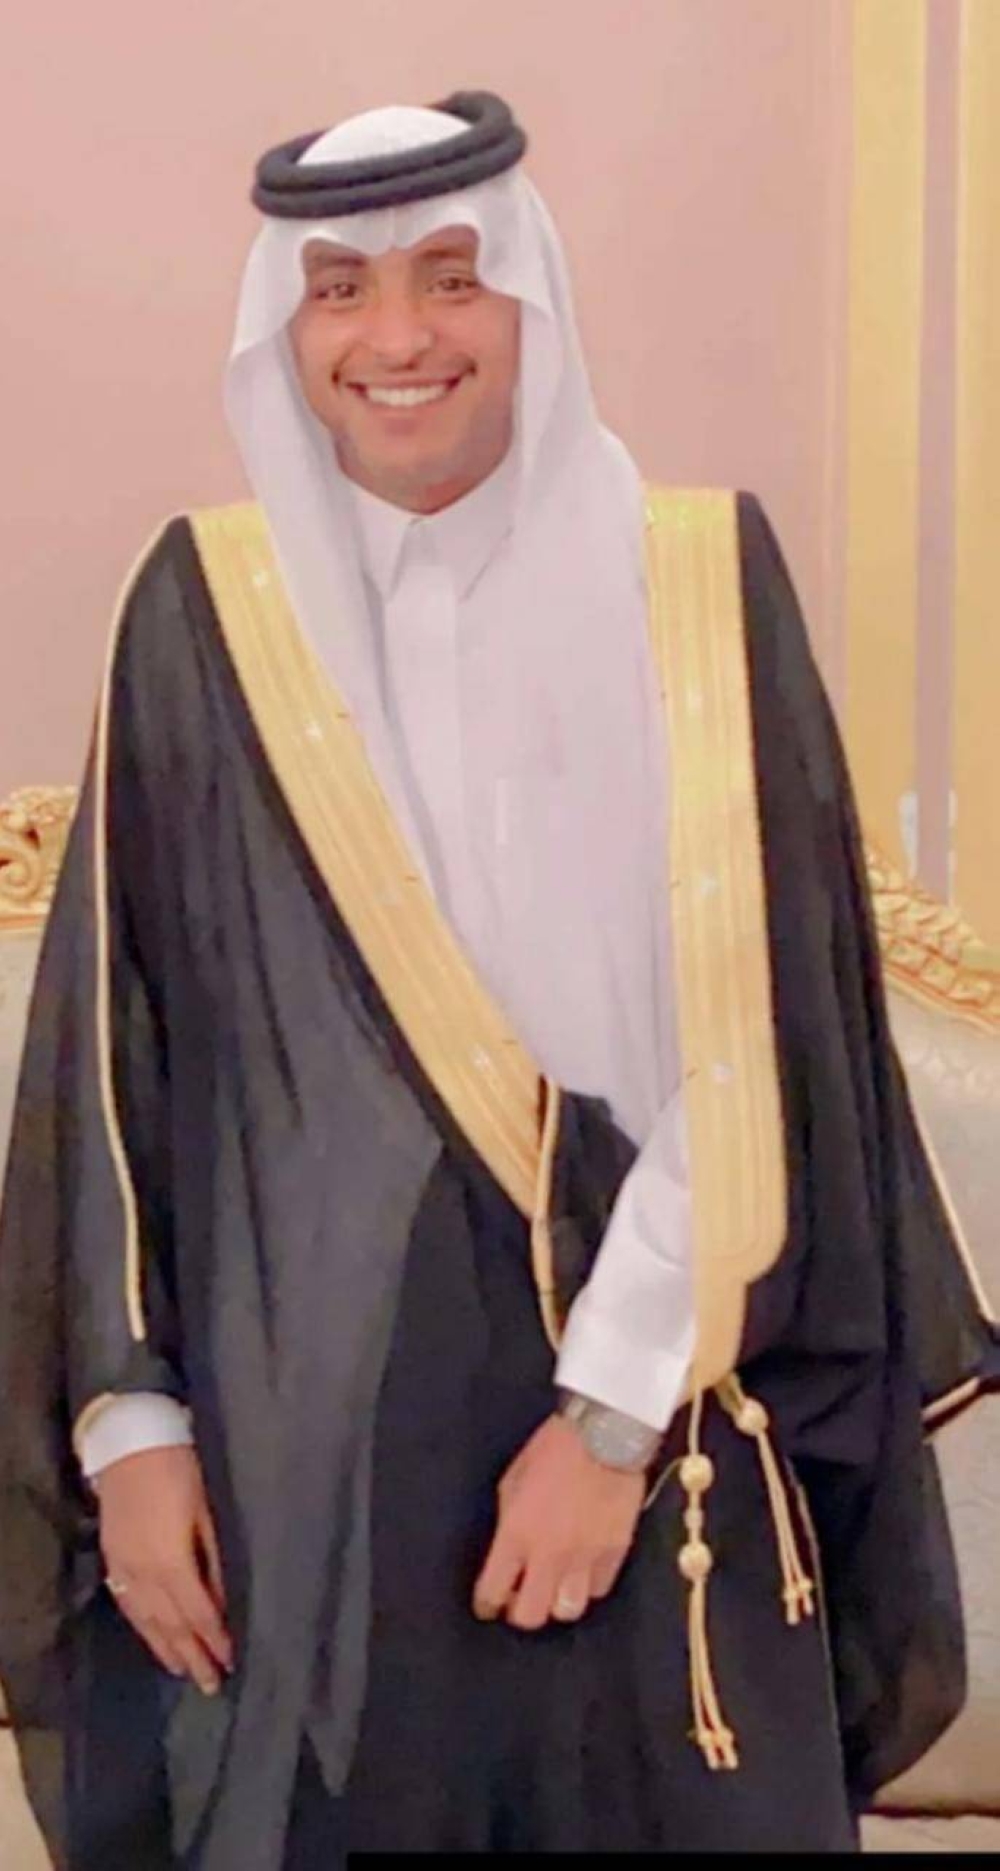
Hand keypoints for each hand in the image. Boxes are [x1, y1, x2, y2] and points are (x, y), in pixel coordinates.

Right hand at [97, 1445, 231, 1694]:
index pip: (197, 1613)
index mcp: (171, 1562)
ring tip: (184, 1671)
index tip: (231, 1661)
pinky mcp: (112, 1558)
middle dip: (193, 1656)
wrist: (131, 1443)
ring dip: (166, 1648)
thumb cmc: (180, 1470)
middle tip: (211, 1685)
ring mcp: (123, 1568)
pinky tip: (151, 1636)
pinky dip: (142, 1627)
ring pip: (146, 1620)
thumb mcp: (208, 1513)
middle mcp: (144, 1573)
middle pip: (171, 1625)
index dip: (214, 1639)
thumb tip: (226, 1603)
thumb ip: (214, 1563)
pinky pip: (127, 1604)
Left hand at [472, 1413, 645, 1629]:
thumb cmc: (553, 1448)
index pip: (493, 1591)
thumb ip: (508, 1522)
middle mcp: (548, 1555)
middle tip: (520, 1597)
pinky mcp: (615, 1553)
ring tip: (554, 1585)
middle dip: (520, 1611)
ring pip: (567, 1611)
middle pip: (530, 1615)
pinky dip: (587, 1586)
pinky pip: (598, 1590)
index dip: (487, 1604)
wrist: (605, 1433)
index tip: (487, 1605)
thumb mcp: (513, 1480)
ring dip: (556, 1601)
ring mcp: (584, 1558)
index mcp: (516, 1534)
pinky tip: (583, 1570)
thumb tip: (508, 1550)